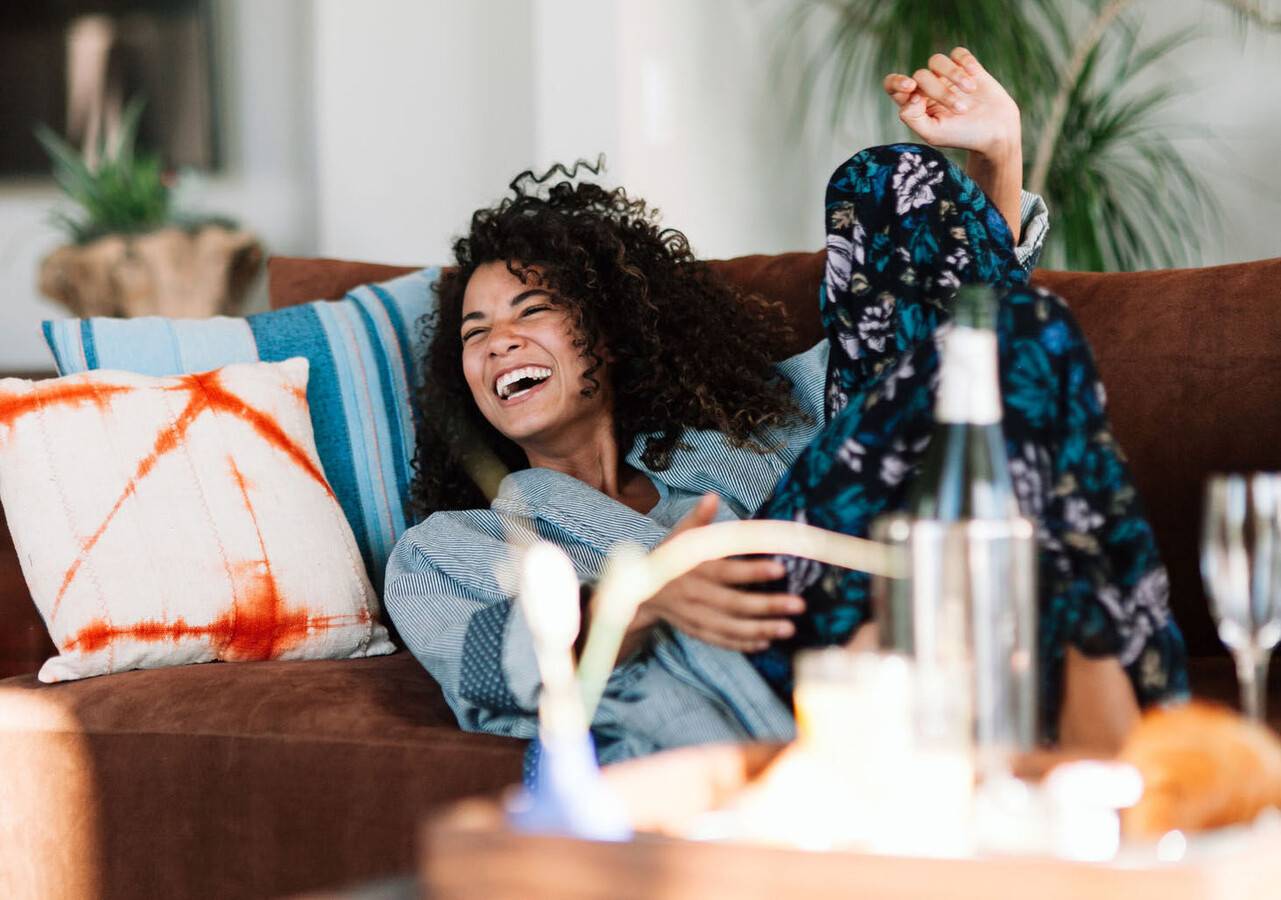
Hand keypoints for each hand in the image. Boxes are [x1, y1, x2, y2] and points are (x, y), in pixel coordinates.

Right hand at [631, 493, 805, 652]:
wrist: (640, 592)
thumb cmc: (669, 559)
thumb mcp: (679, 537)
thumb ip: (698, 519)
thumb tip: (712, 496)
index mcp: (693, 568)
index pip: (726, 571)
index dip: (753, 571)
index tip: (782, 569)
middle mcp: (694, 594)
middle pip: (734, 604)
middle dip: (767, 606)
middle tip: (798, 605)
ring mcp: (694, 616)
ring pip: (730, 627)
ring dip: (761, 629)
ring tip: (789, 628)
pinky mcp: (695, 631)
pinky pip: (721, 640)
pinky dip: (742, 644)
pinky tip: (765, 642)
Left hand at [883, 47, 1020, 160]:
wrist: (995, 131)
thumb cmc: (962, 136)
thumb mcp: (933, 134)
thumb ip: (913, 117)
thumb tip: (911, 95)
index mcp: (914, 104)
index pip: (892, 85)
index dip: (896, 81)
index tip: (910, 86)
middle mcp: (927, 87)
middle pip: (921, 75)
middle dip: (940, 92)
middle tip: (961, 109)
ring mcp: (946, 76)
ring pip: (937, 60)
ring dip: (954, 75)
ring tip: (970, 92)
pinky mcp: (966, 67)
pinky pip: (958, 53)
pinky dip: (965, 63)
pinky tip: (976, 79)